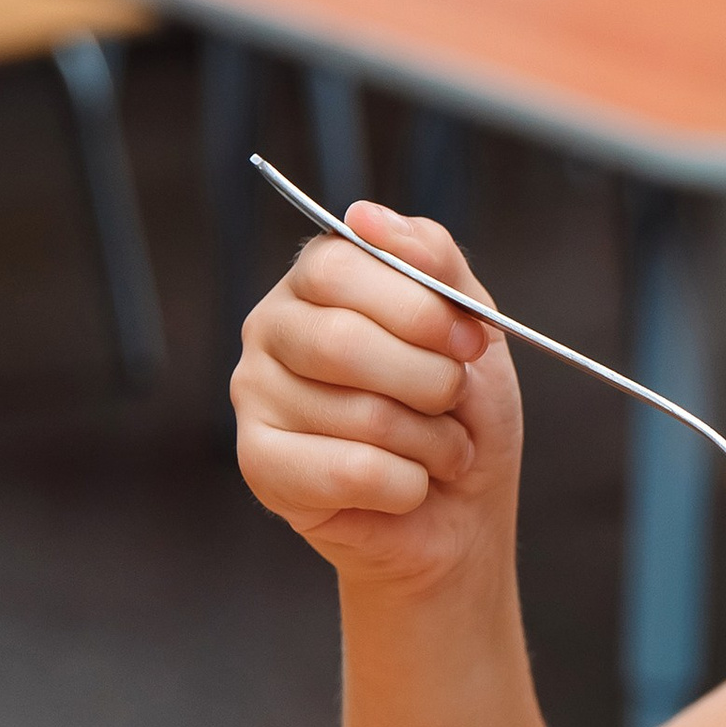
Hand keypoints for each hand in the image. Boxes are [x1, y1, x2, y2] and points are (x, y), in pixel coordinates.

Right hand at [232, 203, 521, 596]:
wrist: (462, 511)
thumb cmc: (462, 411)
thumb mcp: (471, 321)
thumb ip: (432, 258)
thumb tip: (364, 215)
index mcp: (318, 280)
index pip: (339, 263)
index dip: (419, 307)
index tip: (471, 343)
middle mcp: (272, 329)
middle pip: (343, 341)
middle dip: (430, 381)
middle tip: (455, 401)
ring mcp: (255, 396)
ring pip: (358, 414)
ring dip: (429, 441)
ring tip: (439, 451)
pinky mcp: (260, 466)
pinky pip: (348, 471)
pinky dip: (406, 485)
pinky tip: (407, 486)